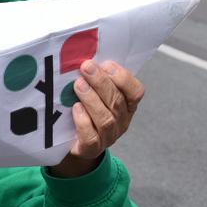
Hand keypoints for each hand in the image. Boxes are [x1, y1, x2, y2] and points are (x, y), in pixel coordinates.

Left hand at [51, 60, 144, 177]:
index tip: (106, 64)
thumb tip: (86, 57)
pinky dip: (84, 121)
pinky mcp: (90, 149)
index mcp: (126, 105)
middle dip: (101, 83)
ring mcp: (108, 137)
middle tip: (86, 67)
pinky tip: (75, 108)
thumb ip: (95, 77)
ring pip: (106, 119)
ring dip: (91, 99)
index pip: (136, 92)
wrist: (71, 141)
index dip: (123, 78)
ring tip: (78, 85)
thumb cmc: (84, 109)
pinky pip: (91, 137)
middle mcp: (121, 121)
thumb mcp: (93, 91)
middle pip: (117, 102)